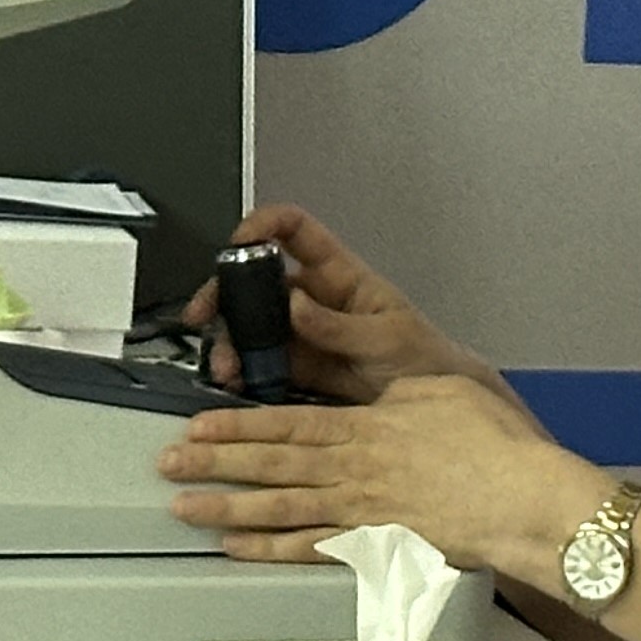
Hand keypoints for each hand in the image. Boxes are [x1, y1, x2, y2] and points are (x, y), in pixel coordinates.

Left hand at [156, 374, 589, 575]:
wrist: (522, 498)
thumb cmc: (493, 447)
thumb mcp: (438, 392)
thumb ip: (396, 395)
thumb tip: (376, 396)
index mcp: (367, 427)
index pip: (286, 423)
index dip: (236, 425)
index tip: (197, 425)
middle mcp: (353, 469)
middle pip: (271, 464)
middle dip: (215, 463)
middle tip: (169, 463)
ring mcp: (360, 511)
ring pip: (279, 507)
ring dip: (228, 507)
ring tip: (186, 507)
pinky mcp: (376, 545)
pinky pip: (311, 549)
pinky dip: (270, 550)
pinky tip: (239, 549)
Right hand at [182, 205, 502, 405]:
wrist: (434, 416)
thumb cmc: (424, 360)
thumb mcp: (388, 337)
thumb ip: (341, 325)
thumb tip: (296, 303)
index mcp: (339, 275)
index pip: (295, 230)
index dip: (264, 225)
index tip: (239, 240)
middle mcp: (313, 299)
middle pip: (256, 279)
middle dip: (225, 292)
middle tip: (207, 313)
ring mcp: (301, 334)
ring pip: (250, 324)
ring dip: (230, 341)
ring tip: (226, 365)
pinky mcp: (296, 369)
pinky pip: (258, 364)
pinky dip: (241, 372)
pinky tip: (235, 382)